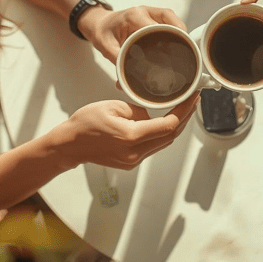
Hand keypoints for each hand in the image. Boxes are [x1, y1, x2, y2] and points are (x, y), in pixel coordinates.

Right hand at [59, 92, 199, 169]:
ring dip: (175, 126)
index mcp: (131, 136)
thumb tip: (152, 114)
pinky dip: (161, 134)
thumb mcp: (114, 106)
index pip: (168, 125)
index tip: (192, 99)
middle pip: (170, 136)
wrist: (69, 144)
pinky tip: (165, 121)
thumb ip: (138, 110)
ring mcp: (133, 160)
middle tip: (192, 102)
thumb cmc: (85, 123)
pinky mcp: (130, 162)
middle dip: (185, 118)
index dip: (184, 112)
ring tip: (182, 109)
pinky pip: (152, 147)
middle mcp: (134, 152)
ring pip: (163, 143)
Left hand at [79, 5, 185, 62]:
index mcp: (134, 16)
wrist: (99, 23)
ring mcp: (153, 13)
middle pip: (172, 22)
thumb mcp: (105, 46)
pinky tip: (179, 47)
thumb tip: (126, 79)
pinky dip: (177, 34)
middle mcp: (146, 11)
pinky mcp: (156, 17)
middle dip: (181, 37)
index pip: (157, 27)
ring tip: (186, 52)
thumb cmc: (102, 32)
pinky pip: (172, 24)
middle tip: (186, 55)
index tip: (173, 54)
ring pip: (175, 21)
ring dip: (181, 35)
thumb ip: (116, 60)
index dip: (168, 39)